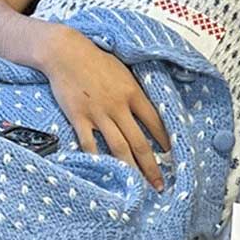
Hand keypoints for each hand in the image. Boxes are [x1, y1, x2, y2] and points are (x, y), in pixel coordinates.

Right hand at [41, 26, 170, 189]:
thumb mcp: (125, 71)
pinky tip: (103, 173)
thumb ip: (136, 91)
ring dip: (130, 169)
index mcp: (133, 93)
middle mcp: (119, 107)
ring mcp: (99, 114)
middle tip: (159, 184)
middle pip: (139, 142)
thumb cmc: (97, 60)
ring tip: (137, 186)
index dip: (165, 141)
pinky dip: (96, 159)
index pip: (156, 122)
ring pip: (118, 148)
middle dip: (151, 166)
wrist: (67, 53)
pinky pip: (89, 144)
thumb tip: (148, 108)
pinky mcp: (79, 118)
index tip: (172, 156)